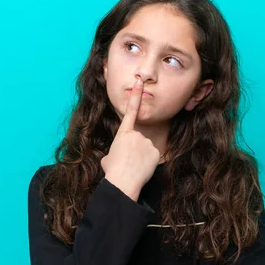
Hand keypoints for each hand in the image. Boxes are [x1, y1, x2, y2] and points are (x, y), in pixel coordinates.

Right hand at [101, 78, 159, 200]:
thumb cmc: (112, 171)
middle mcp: (137, 134)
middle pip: (138, 140)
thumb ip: (115, 150)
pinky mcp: (156, 152)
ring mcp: (147, 142)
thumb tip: (117, 154)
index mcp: (123, 133)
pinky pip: (152, 156)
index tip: (139, 82)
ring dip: (140, 157)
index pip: (130, 110)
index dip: (135, 95)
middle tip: (127, 162)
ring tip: (133, 167)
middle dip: (134, 150)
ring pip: (145, 149)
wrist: (123, 182)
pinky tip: (142, 169)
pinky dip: (148, 162)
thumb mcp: (108, 157)